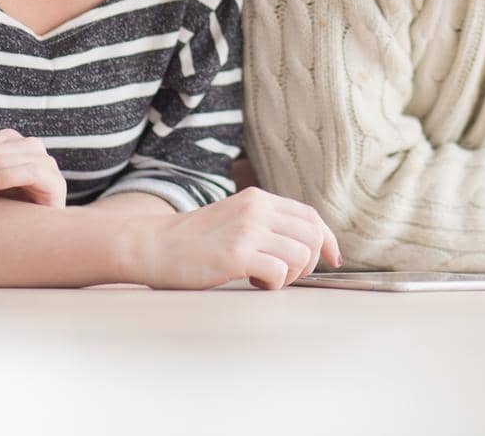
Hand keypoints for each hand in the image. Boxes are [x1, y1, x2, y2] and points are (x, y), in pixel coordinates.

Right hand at [127, 187, 342, 290]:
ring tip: (262, 279)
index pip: (311, 216)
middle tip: (283, 276)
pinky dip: (273, 285)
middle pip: (312, 236)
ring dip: (289, 276)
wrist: (151, 245)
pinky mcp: (236, 254)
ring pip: (301, 256)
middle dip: (308, 263)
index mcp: (258, 199)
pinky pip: (280, 274)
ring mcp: (247, 230)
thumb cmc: (192, 241)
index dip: (328, 240)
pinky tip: (251, 283)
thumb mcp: (234, 218)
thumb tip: (304, 245)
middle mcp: (257, 209)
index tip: (333, 259)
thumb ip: (264, 224)